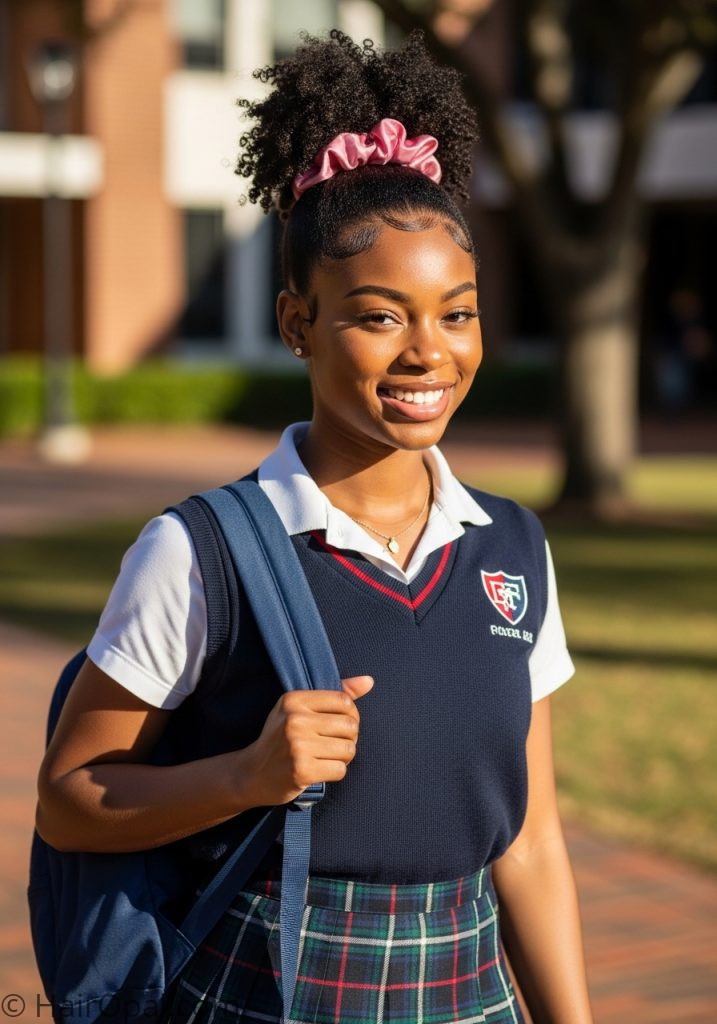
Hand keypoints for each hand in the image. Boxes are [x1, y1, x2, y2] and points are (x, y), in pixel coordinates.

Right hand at [242, 676, 373, 805]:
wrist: (251, 774)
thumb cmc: (281, 738)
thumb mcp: (299, 710)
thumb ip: (335, 694)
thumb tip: (369, 681)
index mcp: (294, 700)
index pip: (344, 700)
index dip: (350, 715)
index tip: (339, 725)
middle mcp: (294, 720)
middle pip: (350, 725)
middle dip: (349, 738)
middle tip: (333, 745)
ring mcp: (297, 746)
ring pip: (349, 749)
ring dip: (343, 757)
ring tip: (326, 757)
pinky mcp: (301, 771)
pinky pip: (340, 770)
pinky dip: (335, 772)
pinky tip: (320, 770)